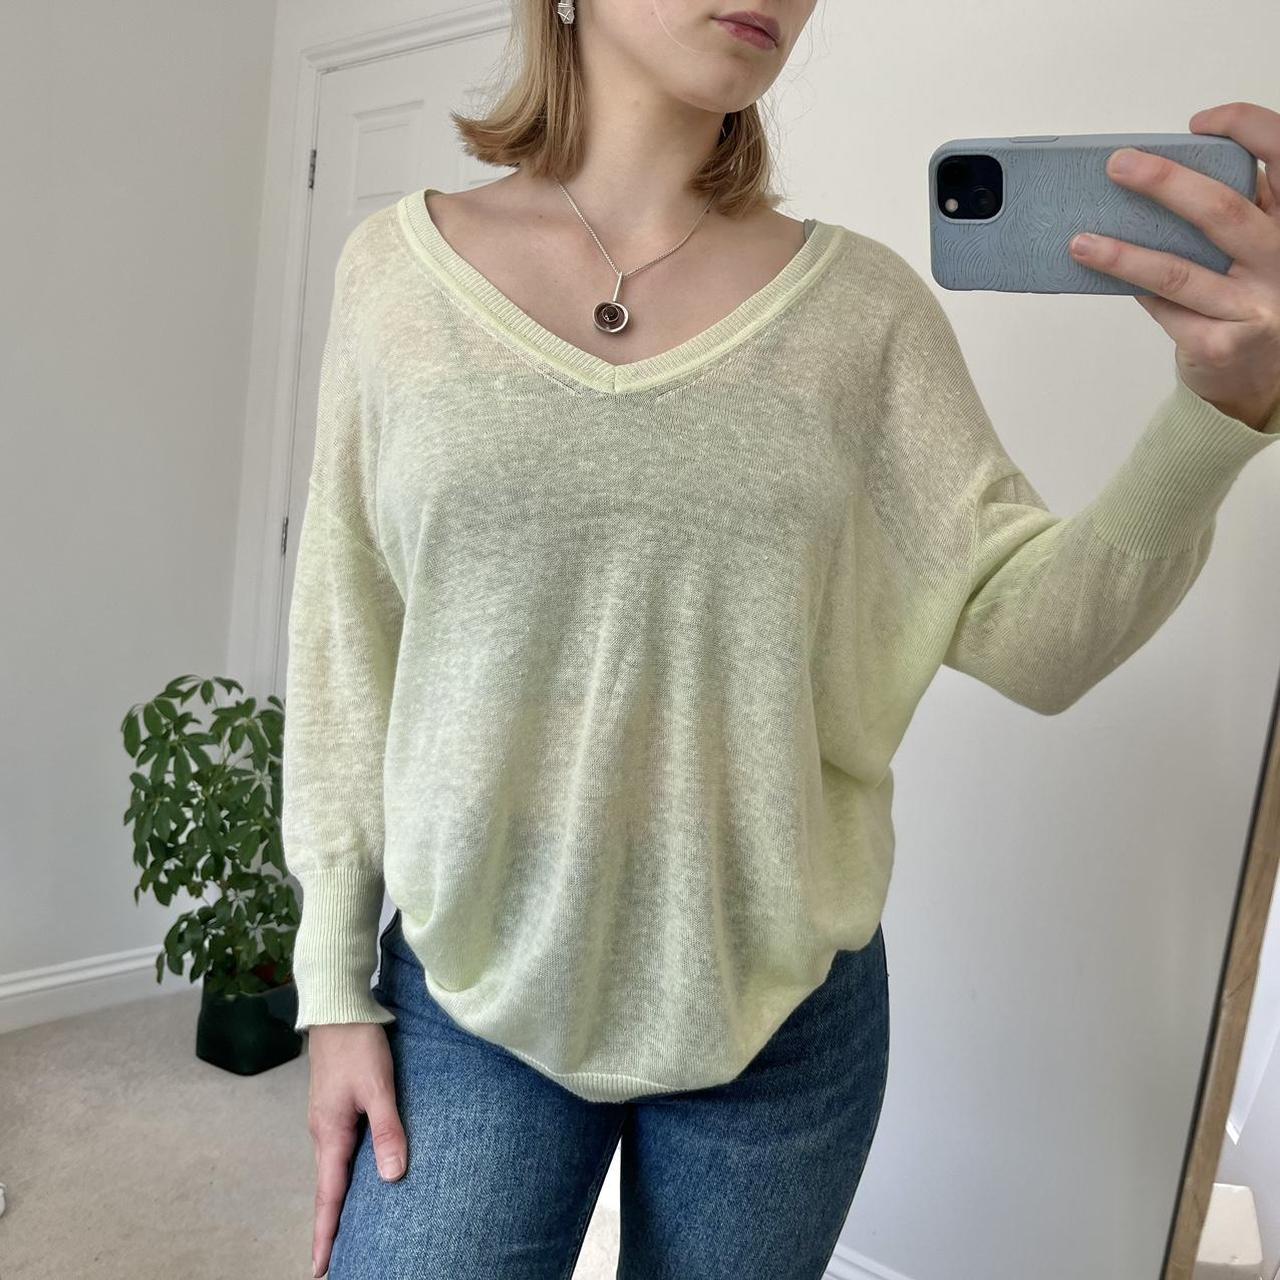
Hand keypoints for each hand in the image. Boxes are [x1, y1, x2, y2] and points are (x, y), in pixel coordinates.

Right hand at [306, 1022, 406, 1276]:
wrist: (338, 1006)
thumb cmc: (359, 1045)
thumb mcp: (379, 1086)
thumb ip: (388, 1130)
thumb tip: (392, 1178)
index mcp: (331, 1133)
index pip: (329, 1195)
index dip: (327, 1233)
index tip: (321, 1270)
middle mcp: (324, 1131)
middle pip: (328, 1188)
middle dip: (330, 1225)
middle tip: (335, 1261)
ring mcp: (327, 1118)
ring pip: (334, 1168)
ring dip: (338, 1199)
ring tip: (345, 1229)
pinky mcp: (335, 1106)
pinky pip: (339, 1150)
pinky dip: (343, 1173)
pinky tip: (356, 1178)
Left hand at [1067, 101, 1279, 430]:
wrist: (1255, 378)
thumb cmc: (1246, 299)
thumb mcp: (1254, 248)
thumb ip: (1228, 214)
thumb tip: (1153, 178)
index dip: (1246, 128)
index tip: (1198, 122)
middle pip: (1222, 210)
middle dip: (1165, 182)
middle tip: (1118, 166)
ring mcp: (1256, 305)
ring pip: (1178, 271)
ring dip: (1122, 254)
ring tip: (1080, 240)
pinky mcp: (1222, 343)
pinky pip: (1164, 309)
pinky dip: (1132, 290)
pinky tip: (1102, 276)